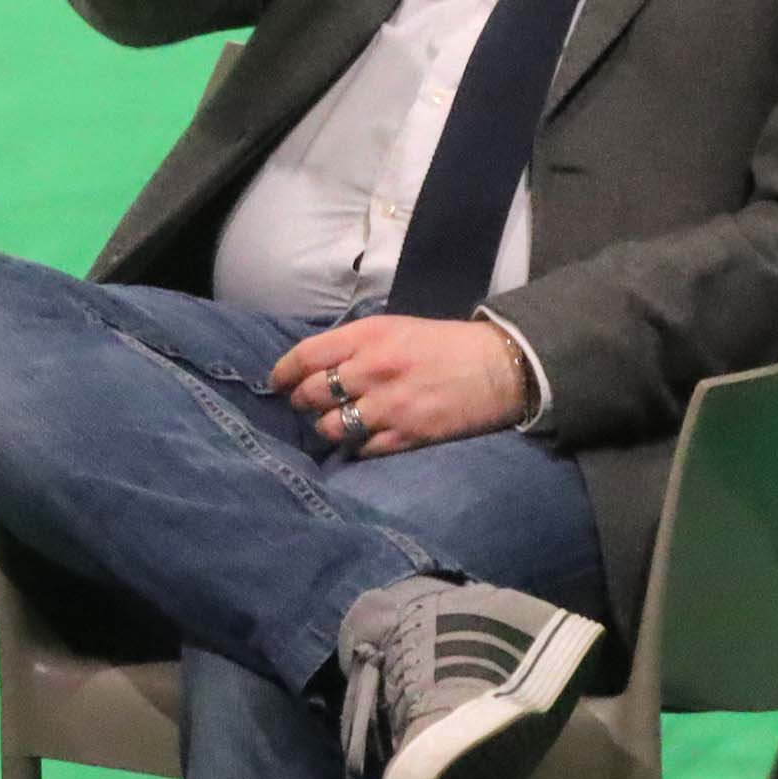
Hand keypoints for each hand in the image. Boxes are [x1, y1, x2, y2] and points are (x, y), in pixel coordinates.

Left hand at [267, 317, 528, 458]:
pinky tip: (362, 440)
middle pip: (311, 394)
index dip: (282, 372)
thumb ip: (354, 345)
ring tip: (335, 424)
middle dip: (301, 401)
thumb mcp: (395, 328)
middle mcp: (372, 370)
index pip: (305, 356)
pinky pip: (363, 449)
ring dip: (327, 427)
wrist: (501, 367)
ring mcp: (389, 406)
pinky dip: (357, 447)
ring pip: (331, 427)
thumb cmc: (445, 344)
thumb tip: (316, 366)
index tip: (276, 383)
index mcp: (368, 337)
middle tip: (304, 404)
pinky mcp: (408, 436)